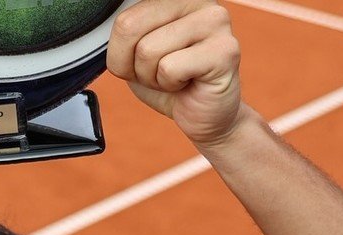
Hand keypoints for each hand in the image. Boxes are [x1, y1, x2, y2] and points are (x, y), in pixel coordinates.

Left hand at [108, 0, 243, 146]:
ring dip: (153, 77)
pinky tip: (188, 82)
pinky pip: (169, 68)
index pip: (122, 17)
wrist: (205, 115)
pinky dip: (169, 84)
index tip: (143, 60)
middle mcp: (198, 0)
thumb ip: (126, 30)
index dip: (120, 52)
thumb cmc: (171, 81)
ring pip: (148, 50)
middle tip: (159, 72)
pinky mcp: (225, 50)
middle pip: (129, 27)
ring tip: (175, 77)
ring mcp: (215, 21)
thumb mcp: (135, 52)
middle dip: (134, 65)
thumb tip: (117, 22)